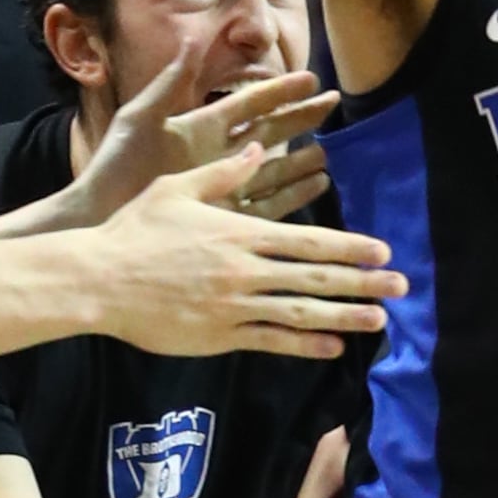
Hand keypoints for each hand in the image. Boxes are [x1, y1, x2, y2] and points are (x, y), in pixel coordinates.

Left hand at [71, 46, 338, 226]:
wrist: (98, 216)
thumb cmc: (116, 166)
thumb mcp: (142, 117)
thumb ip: (172, 81)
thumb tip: (193, 36)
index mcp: (200, 126)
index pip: (249, 103)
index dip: (278, 89)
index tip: (310, 77)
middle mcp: (217, 154)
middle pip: (269, 131)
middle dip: (300, 116)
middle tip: (332, 101)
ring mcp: (224, 185)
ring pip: (273, 168)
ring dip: (300, 159)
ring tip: (326, 150)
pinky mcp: (226, 215)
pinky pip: (269, 204)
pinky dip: (295, 193)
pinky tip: (317, 182)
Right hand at [94, 143, 406, 357]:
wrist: (95, 279)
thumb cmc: (133, 230)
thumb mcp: (176, 188)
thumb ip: (223, 174)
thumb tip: (257, 149)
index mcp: (240, 232)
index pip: (308, 240)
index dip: (350, 246)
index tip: (382, 251)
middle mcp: (244, 270)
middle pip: (315, 276)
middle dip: (363, 282)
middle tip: (402, 287)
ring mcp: (233, 306)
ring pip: (300, 312)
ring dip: (344, 316)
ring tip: (379, 321)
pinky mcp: (218, 335)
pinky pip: (270, 341)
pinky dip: (305, 346)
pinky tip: (334, 348)